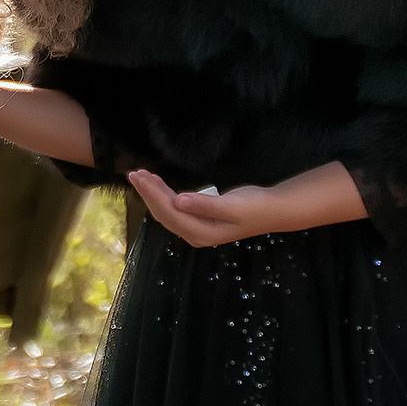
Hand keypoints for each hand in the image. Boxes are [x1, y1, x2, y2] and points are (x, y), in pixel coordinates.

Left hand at [127, 169, 283, 247]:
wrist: (272, 210)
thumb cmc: (254, 207)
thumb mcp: (231, 205)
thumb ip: (204, 204)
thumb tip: (178, 200)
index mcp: (201, 232)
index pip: (169, 211)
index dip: (152, 194)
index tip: (140, 176)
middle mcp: (195, 233)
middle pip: (163, 213)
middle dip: (147, 193)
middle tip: (134, 172)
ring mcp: (197, 227)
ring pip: (167, 210)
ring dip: (154, 193)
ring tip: (142, 175)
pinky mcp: (200, 219)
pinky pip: (175, 208)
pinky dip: (164, 195)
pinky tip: (158, 184)